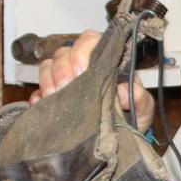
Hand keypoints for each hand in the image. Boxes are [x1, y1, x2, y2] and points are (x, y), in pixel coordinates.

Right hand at [28, 28, 153, 131]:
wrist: (122, 140)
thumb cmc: (133, 115)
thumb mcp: (143, 107)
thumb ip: (139, 97)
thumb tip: (125, 91)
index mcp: (104, 61)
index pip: (89, 40)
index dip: (81, 51)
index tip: (80, 71)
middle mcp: (83, 66)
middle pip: (63, 53)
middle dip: (61, 70)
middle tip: (65, 87)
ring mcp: (66, 81)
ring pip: (48, 67)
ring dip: (48, 81)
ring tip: (55, 97)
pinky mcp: (54, 99)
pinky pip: (38, 91)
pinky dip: (39, 98)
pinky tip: (44, 105)